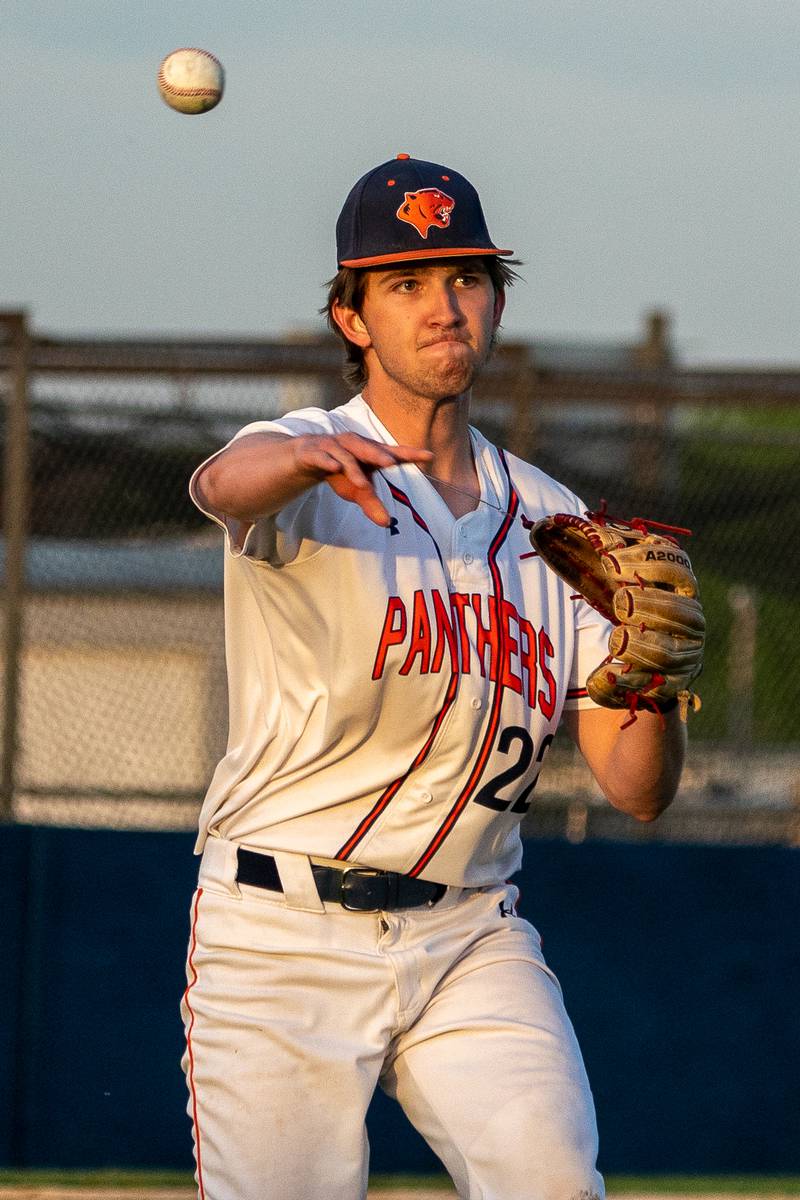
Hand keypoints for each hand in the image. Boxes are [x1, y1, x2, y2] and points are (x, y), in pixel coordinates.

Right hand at [290, 432, 432, 525]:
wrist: (306, 456)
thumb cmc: (340, 471)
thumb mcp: (356, 489)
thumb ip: (372, 502)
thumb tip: (386, 523)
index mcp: (368, 451)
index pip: (392, 452)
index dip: (410, 454)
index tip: (429, 456)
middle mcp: (352, 445)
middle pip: (368, 448)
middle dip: (379, 455)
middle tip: (391, 464)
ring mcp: (333, 447)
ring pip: (345, 455)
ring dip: (354, 469)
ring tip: (363, 484)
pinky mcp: (315, 452)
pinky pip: (322, 457)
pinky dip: (328, 462)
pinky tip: (335, 468)